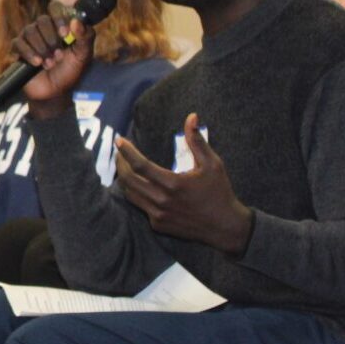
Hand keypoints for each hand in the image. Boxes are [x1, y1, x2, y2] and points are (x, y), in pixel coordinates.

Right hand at [10, 15, 94, 114]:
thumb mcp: (83, 56)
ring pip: (29, 31)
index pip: (55, 8)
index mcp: (59, 27)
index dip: (59, 18)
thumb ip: (85, 37)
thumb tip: (76, 21)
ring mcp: (30, 39)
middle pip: (42, 20)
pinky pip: (18, 43)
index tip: (65, 34)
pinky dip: (28, 53)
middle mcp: (43, 29)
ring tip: (49, 63)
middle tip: (58, 55)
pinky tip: (37, 63)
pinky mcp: (18, 49)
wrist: (54, 93)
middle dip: (51, 39)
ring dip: (41, 49)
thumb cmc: (70, 73)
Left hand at [115, 113, 253, 252]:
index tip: (119, 140)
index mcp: (172, 184)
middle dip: (120, 163)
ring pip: (130, 194)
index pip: (140, 165)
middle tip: (120, 153)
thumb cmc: (220, 192)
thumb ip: (197, 141)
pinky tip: (139, 184)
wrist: (225, 227)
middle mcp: (161, 201)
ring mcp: (158, 215)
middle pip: (128, 179)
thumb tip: (192, 116)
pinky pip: (140, 206)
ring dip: (124, 178)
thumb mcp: (212, 164)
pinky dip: (136, 193)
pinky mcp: (158, 225)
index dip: (127, 151)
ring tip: (125, 166)